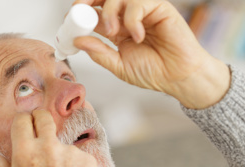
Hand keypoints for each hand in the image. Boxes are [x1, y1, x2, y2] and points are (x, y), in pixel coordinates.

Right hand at [0, 110, 99, 166]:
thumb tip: (0, 157)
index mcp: (24, 151)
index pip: (22, 120)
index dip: (23, 119)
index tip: (26, 122)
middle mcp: (48, 146)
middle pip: (44, 118)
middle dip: (40, 117)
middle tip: (40, 124)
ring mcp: (70, 152)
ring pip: (62, 145)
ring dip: (59, 155)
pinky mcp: (87, 160)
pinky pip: (79, 158)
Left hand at [73, 0, 229, 108]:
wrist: (178, 78)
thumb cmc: (153, 72)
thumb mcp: (119, 66)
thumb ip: (99, 53)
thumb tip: (78, 41)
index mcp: (117, 30)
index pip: (94, 15)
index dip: (80, 14)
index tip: (68, 21)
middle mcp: (127, 18)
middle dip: (88, 0)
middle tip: (79, 10)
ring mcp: (143, 11)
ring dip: (109, 11)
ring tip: (113, 32)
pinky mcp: (159, 8)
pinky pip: (138, 3)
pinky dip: (132, 19)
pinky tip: (138, 36)